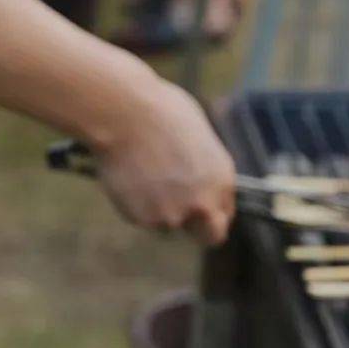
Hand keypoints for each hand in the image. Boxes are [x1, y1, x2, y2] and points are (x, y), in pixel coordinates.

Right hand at [93, 71, 235, 245]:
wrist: (124, 113)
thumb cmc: (160, 111)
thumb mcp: (198, 136)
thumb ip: (204, 169)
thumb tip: (199, 181)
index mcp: (221, 180)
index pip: (224, 218)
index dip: (211, 214)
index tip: (198, 209)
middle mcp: (202, 204)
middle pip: (206, 236)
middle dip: (195, 228)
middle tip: (176, 209)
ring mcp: (172, 215)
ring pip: (167, 224)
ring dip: (158, 209)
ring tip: (144, 174)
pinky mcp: (144, 219)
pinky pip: (142, 218)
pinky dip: (136, 204)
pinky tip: (130, 176)